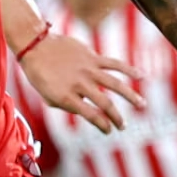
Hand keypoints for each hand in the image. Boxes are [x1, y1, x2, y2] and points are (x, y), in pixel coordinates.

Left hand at [19, 33, 145, 133]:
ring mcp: (87, 69)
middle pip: (105, 103)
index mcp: (66, 97)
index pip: (91, 115)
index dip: (102, 125)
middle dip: (116, 117)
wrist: (35, 45)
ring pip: (115, 84)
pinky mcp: (92, 57)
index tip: (108, 131)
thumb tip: (86, 110)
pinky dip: (129, 70)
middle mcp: (79, 84)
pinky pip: (114, 63)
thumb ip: (66, 105)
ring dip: (131, 96)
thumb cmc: (39, 73)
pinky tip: (142, 76)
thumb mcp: (47, 96)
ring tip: (142, 105)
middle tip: (123, 126)